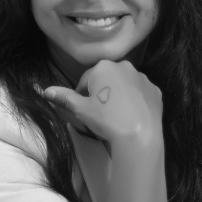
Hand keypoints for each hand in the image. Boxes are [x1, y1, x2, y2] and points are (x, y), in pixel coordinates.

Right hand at [42, 60, 162, 145]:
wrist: (139, 135)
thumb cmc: (106, 119)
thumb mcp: (80, 110)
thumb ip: (64, 97)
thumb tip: (46, 90)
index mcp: (103, 67)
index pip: (86, 80)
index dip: (83, 96)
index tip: (85, 111)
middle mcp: (124, 66)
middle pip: (107, 79)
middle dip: (102, 93)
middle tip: (101, 114)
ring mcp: (142, 78)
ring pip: (125, 85)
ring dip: (119, 95)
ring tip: (118, 116)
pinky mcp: (155, 90)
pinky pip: (141, 93)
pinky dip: (136, 101)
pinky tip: (133, 116)